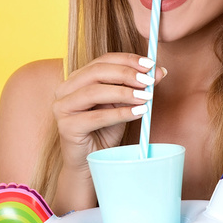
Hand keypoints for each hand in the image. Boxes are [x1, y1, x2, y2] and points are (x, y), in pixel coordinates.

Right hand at [53, 53, 166, 173]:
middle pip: (96, 72)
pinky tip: (138, 113)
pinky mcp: (66, 127)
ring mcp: (62, 108)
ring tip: (146, 97)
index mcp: (77, 78)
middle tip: (149, 80)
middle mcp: (65, 89)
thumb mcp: (123, 105)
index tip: (150, 64)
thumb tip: (160, 71)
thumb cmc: (104, 131)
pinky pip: (96, 117)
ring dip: (124, 93)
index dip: (127, 60)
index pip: (103, 60)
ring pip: (94, 92)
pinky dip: (120, 113)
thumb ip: (137, 87)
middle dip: (126, 74)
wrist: (90, 163)